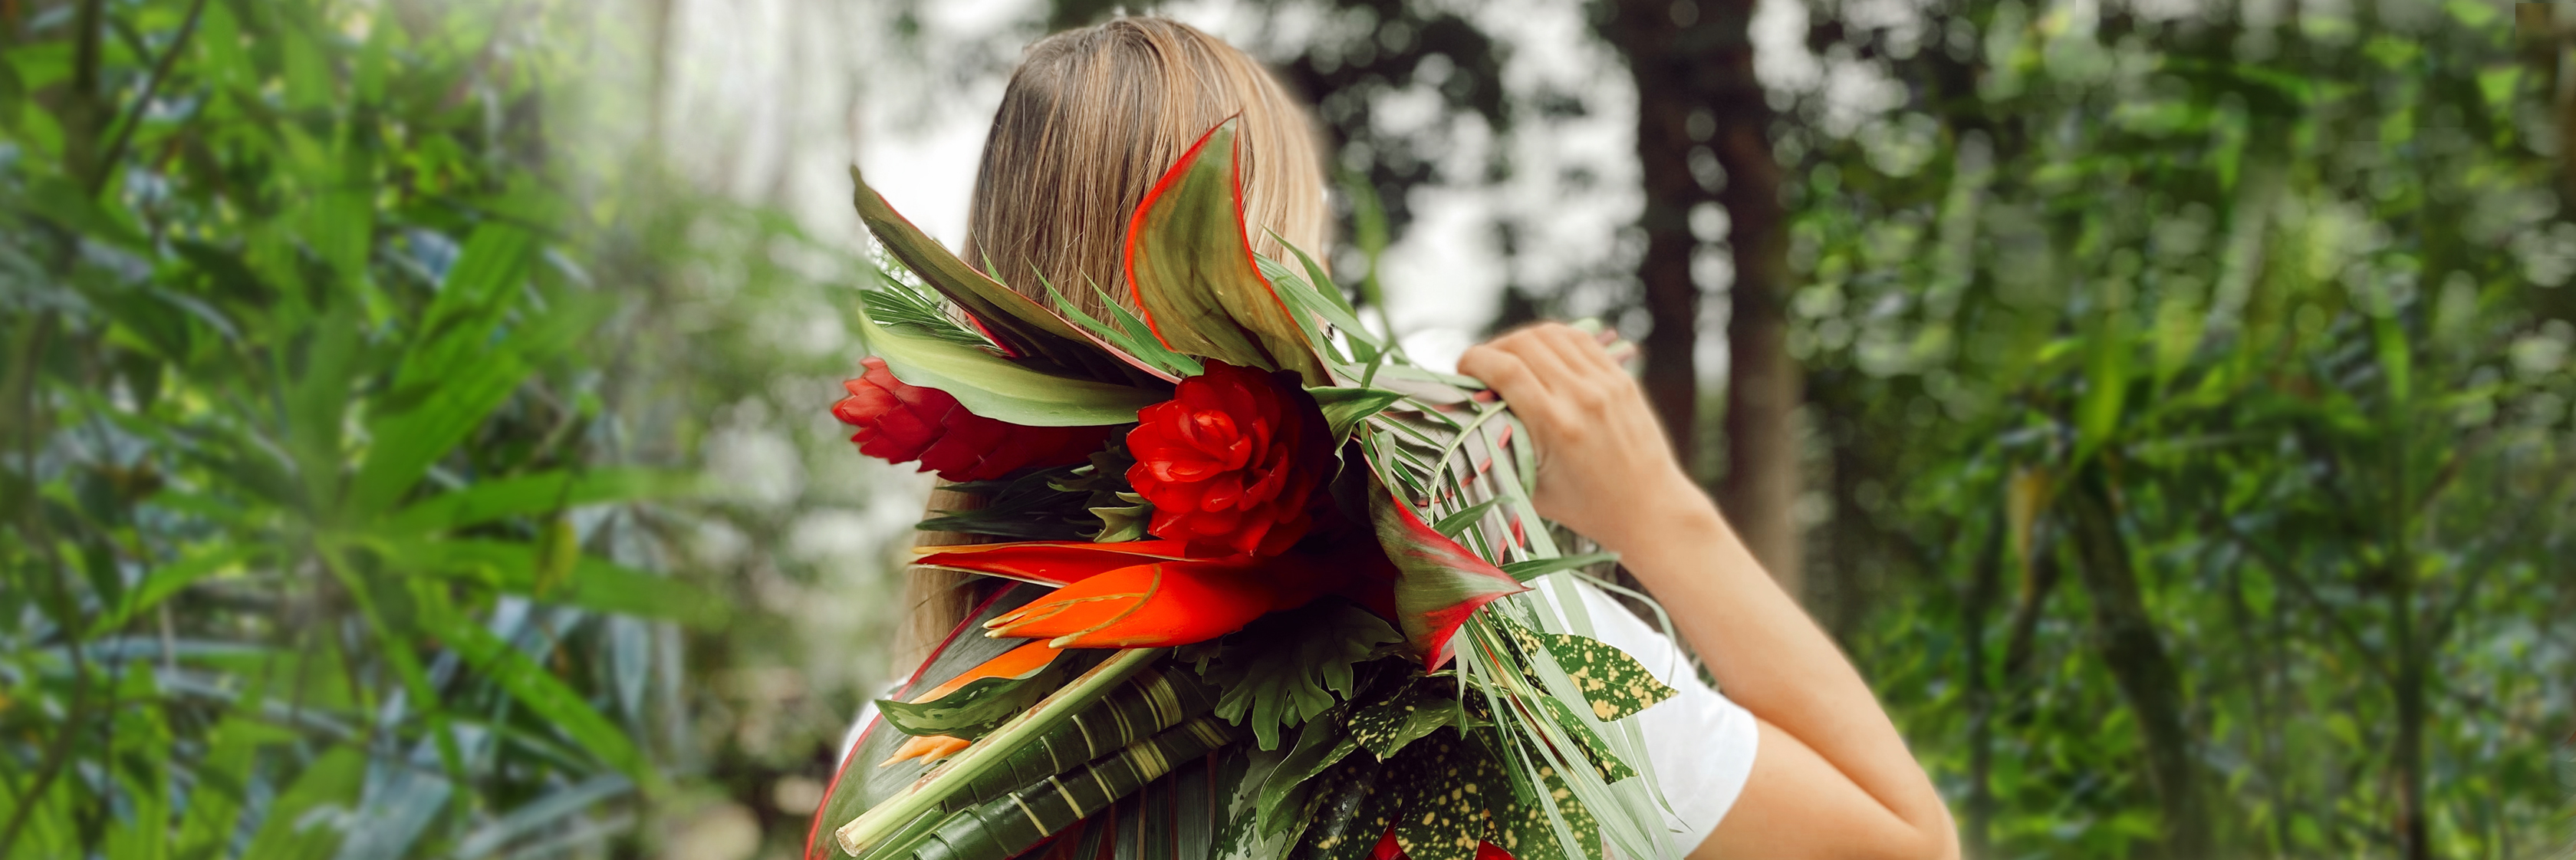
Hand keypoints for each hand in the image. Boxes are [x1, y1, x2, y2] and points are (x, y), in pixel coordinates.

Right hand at [1455, 323, 1714, 551]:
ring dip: (1521, 340)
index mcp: (1556, 426)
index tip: (1462, 369)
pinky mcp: (1622, 378)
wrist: (1650, 508)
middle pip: (1523, 344)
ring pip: (1551, 334)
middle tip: (1482, 368)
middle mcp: (1582, 397)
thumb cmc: (1586, 509)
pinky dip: (1552, 339)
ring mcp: (1606, 383)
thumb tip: (1465, 420)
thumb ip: (1499, 452)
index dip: (1474, 360)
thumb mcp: (1532, 487)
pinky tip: (1541, 353)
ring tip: (1510, 358)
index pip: (1505, 369)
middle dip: (1493, 349)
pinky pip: (1580, 340)